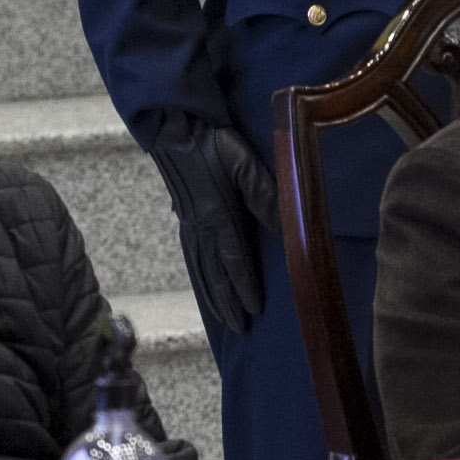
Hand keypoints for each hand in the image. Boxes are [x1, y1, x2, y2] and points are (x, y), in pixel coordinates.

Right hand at [137, 110, 277, 334]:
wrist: (175, 131)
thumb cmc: (213, 143)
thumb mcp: (244, 161)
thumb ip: (262, 192)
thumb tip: (284, 222)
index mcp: (217, 215)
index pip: (233, 260)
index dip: (244, 286)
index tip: (254, 309)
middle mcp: (202, 227)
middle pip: (216, 274)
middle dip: (229, 303)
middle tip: (241, 327)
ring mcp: (190, 225)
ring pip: (202, 270)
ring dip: (214, 296)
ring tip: (224, 318)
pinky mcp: (185, 220)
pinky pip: (192, 258)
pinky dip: (200, 279)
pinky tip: (205, 286)